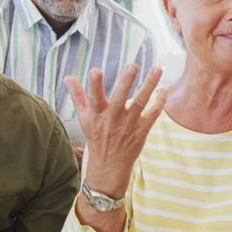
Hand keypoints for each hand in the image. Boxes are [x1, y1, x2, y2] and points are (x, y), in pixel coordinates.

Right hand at [65, 63, 164, 196]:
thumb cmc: (96, 138)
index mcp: (97, 114)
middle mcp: (113, 118)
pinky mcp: (141, 130)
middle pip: (120, 98)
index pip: (94, 98)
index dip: (94, 85)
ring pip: (141, 102)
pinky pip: (153, 114)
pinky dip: (159, 101)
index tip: (96, 70)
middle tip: (133, 65)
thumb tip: (68, 77)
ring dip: (150, 85)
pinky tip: (164, 89)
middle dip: (126, 82)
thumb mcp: (83, 118)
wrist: (108, 166)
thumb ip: (77, 96)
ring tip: (157, 68)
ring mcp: (129, 124)